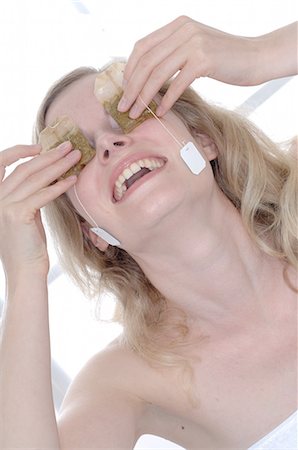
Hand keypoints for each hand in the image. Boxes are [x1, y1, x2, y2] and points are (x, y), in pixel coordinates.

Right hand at [0, 142, 79, 275]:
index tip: (41, 145)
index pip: (2, 164)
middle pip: (25, 169)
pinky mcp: (18, 215)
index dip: (20, 151)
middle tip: (70, 146)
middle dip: (50, 155)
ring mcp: (4, 206)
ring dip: (59, 165)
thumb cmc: (28, 246)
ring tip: (76, 157)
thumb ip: (29, 197)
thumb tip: (48, 178)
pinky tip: (73, 179)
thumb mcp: (25, 215)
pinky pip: (43, 195)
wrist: (25, 272)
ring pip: (35, 179)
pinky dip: (59, 186)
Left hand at [118, 16, 259, 117]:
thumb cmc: (225, 59)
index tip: (124, 91)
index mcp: (177, 26)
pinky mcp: (204, 59)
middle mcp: (183, 30)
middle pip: (146, 61)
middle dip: (131, 87)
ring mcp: (194, 43)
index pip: (142, 47)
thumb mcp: (195, 49)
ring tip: (136, 113)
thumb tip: (148, 77)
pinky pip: (177, 83)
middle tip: (124, 107)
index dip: (129, 70)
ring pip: (158, 73)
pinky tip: (161, 112)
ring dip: (143, 96)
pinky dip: (166, 99)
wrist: (257, 57)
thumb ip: (174, 55)